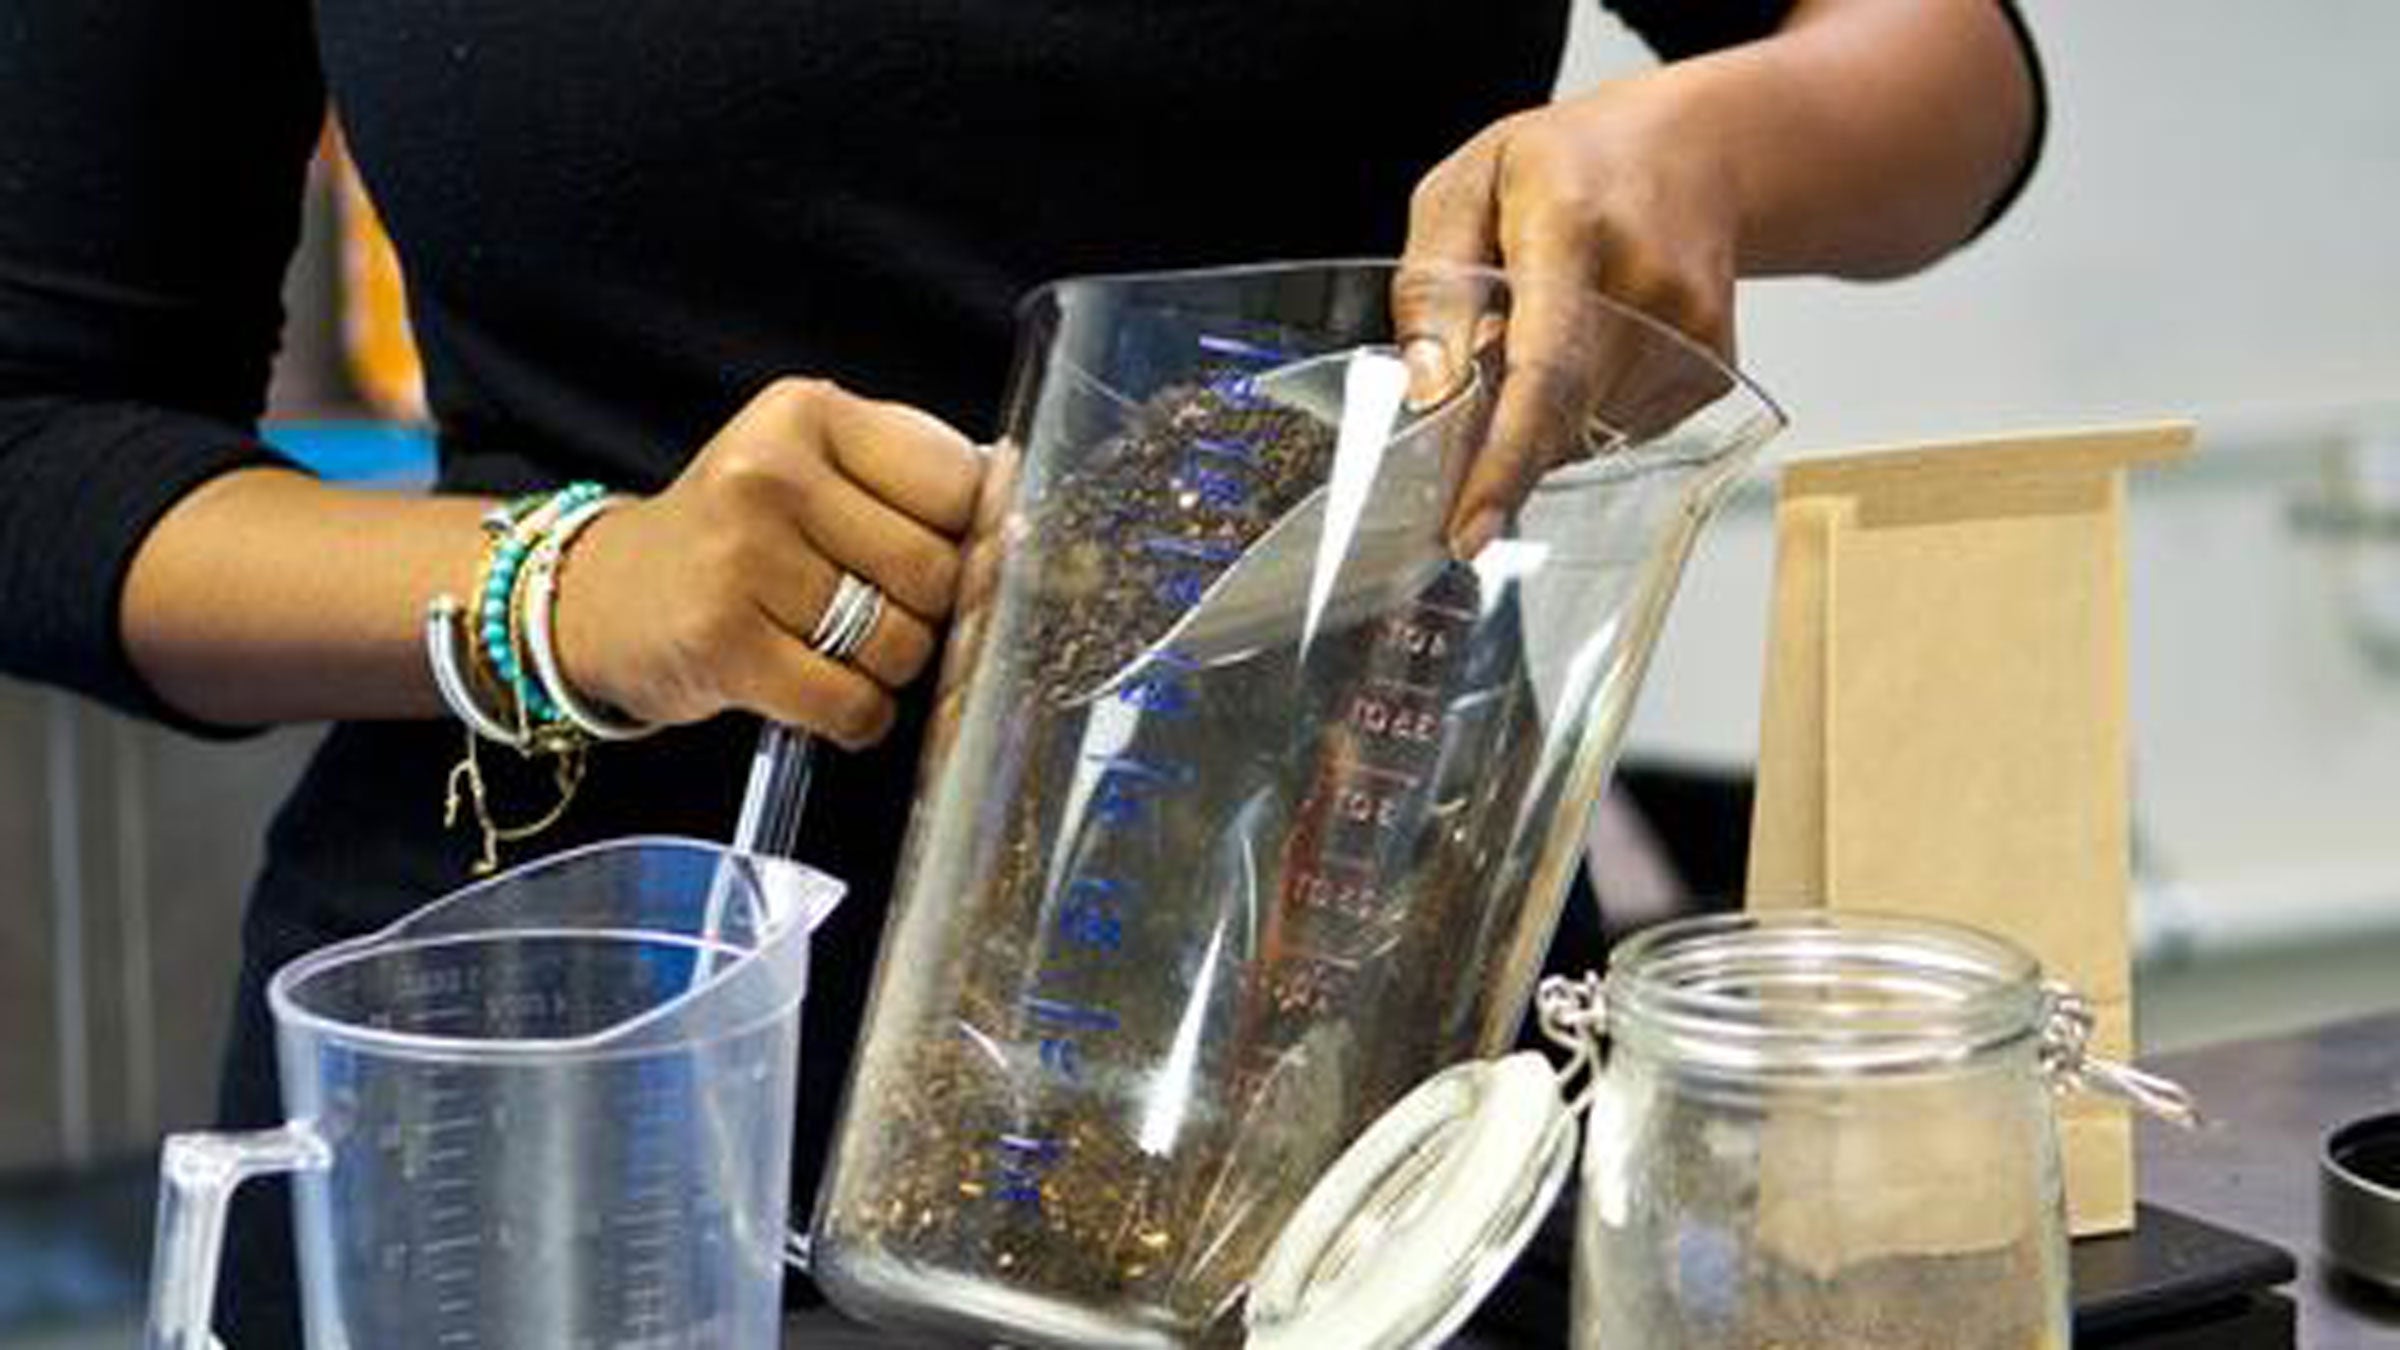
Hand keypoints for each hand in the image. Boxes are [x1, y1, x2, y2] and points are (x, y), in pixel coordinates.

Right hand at [554, 378, 981, 747]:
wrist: (607, 594)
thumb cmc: (739, 534)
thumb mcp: (819, 471)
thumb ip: (917, 484)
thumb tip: (1025, 519)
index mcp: (809, 413)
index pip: (959, 484)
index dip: (970, 539)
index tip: (950, 558)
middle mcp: (769, 473)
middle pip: (936, 573)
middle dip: (927, 614)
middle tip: (877, 611)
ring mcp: (740, 557)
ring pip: (900, 645)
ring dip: (888, 669)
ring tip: (835, 647)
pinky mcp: (722, 641)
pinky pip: (849, 703)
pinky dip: (855, 716)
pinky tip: (823, 695)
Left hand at [1397, 67, 1743, 555]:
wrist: (1698, 151)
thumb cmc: (1569, 164)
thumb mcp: (1465, 188)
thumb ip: (1433, 288)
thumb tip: (1426, 394)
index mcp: (1571, 228)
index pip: (1541, 367)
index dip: (1503, 459)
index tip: (1468, 528)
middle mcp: (1646, 285)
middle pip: (1559, 416)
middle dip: (1498, 449)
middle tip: (1466, 426)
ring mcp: (1693, 333)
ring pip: (1582, 432)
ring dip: (1538, 415)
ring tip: (1545, 330)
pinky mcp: (1712, 369)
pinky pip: (1618, 429)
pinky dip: (1581, 409)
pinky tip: (1590, 345)